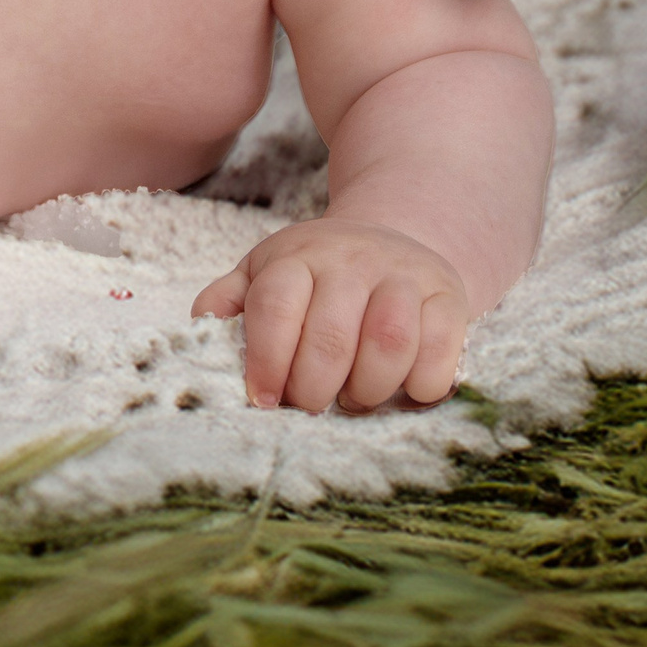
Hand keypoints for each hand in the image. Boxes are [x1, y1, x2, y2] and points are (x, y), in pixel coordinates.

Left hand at [191, 218, 466, 414]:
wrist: (391, 241)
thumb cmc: (316, 275)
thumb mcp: (266, 274)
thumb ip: (229, 301)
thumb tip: (198, 328)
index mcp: (297, 255)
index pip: (275, 306)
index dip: (265, 360)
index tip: (263, 400)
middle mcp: (351, 258)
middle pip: (330, 335)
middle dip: (314, 388)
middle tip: (310, 405)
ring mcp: (404, 274)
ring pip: (388, 342)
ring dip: (367, 388)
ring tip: (354, 398)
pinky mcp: (448, 296)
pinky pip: (439, 351)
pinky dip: (420, 385)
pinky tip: (403, 392)